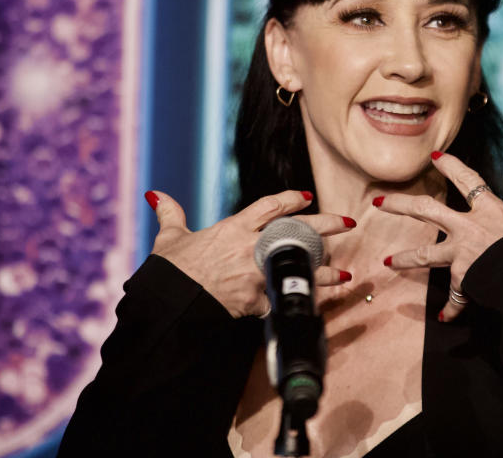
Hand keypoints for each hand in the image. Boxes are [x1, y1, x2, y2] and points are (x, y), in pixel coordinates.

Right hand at [146, 189, 354, 317]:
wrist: (170, 304)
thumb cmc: (171, 271)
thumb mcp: (170, 238)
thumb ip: (170, 214)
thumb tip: (156, 195)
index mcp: (234, 228)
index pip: (270, 206)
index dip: (291, 199)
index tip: (308, 197)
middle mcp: (250, 247)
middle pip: (297, 231)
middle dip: (325, 225)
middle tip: (346, 222)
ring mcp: (256, 273)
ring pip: (299, 269)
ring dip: (324, 273)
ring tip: (345, 275)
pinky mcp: (256, 299)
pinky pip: (280, 301)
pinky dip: (294, 305)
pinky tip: (315, 306)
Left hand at [374, 152, 502, 321]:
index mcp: (490, 210)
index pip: (467, 180)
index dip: (452, 166)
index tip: (435, 155)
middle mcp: (469, 228)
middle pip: (427, 211)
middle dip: (401, 205)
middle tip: (377, 202)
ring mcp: (462, 255)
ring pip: (426, 255)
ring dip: (407, 260)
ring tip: (387, 265)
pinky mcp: (464, 280)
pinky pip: (457, 297)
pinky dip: (454, 308)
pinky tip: (446, 319)